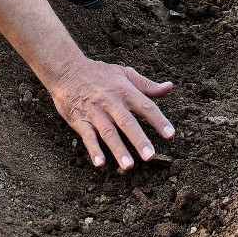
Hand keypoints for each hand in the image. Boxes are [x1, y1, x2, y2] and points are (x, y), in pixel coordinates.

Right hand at [49, 57, 173, 170]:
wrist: (67, 70)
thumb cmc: (99, 73)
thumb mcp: (124, 74)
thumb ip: (147, 85)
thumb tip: (169, 87)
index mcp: (124, 90)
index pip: (145, 106)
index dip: (158, 120)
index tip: (170, 135)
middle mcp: (111, 101)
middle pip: (127, 122)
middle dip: (139, 140)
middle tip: (150, 156)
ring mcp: (95, 112)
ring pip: (108, 132)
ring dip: (118, 149)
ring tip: (129, 166)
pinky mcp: (80, 120)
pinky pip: (87, 136)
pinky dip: (94, 150)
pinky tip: (100, 164)